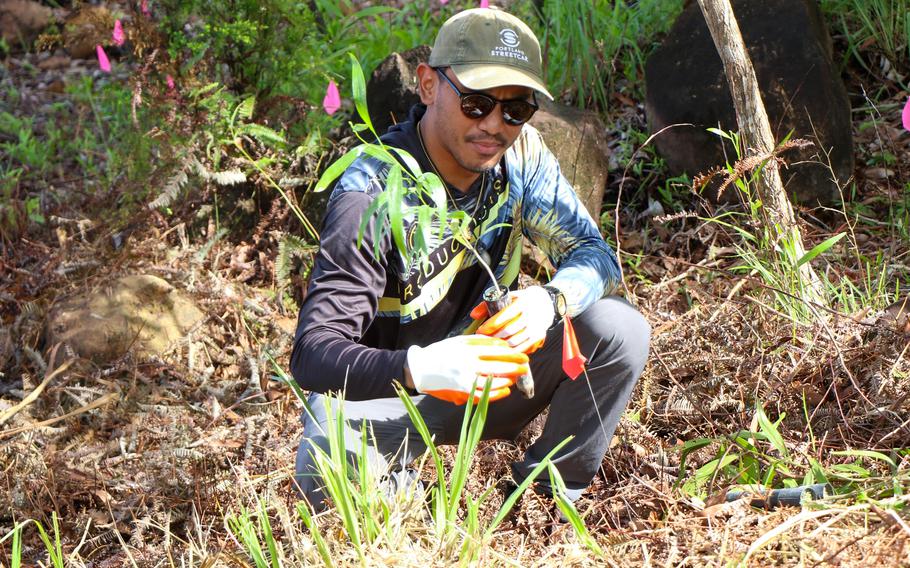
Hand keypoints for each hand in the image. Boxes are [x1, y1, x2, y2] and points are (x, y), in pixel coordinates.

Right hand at [406, 335, 528, 404]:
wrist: (421, 368)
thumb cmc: (441, 351)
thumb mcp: (460, 341)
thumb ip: (480, 341)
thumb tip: (501, 343)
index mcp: (468, 349)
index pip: (497, 350)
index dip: (512, 353)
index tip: (521, 354)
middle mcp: (468, 364)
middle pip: (498, 365)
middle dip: (515, 366)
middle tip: (525, 366)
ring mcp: (465, 379)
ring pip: (493, 381)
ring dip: (508, 380)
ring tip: (515, 377)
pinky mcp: (462, 391)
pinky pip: (483, 395)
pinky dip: (497, 393)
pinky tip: (505, 390)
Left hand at [473, 286, 553, 353]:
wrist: (547, 302)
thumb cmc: (523, 300)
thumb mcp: (508, 297)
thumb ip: (489, 305)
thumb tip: (473, 315)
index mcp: (523, 303)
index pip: (503, 316)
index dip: (489, 326)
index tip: (480, 330)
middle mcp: (531, 315)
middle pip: (508, 331)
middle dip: (493, 337)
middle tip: (483, 339)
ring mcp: (536, 327)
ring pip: (515, 342)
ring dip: (501, 345)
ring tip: (492, 345)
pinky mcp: (539, 336)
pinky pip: (523, 348)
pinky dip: (512, 350)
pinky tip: (504, 349)